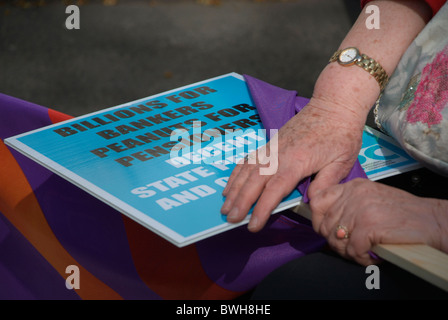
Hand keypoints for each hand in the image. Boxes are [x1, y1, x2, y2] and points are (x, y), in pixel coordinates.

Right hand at [220, 97, 365, 231]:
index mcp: (297, 161)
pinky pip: (248, 159)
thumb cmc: (341, 135)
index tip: (253, 225)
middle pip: (254, 180)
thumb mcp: (342, 162)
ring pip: (247, 170)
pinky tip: (230, 185)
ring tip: (224, 205)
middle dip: (240, 202)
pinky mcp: (270, 144)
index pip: (275, 189)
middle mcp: (279, 154)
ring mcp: (271, 148)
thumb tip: (311, 203)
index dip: (262, 208)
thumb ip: (325, 184)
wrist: (333, 107)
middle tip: (229, 218)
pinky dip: (236, 173)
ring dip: (234, 189)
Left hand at [310, 178, 446, 265]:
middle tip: (350, 248)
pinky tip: (372, 256)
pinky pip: (352, 250)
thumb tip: (325, 223)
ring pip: (336, 240)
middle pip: (324, 224)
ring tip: (362, 253)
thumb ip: (348, 205)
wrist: (432, 220)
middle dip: (334, 242)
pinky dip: (361, 258)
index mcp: (353, 186)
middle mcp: (354, 195)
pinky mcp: (368, 226)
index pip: (317, 200)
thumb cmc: (404, 213)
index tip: (325, 230)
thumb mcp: (371, 199)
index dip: (317, 220)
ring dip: (348, 252)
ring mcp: (360, 209)